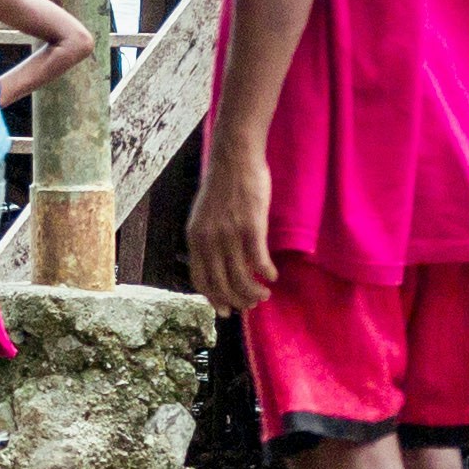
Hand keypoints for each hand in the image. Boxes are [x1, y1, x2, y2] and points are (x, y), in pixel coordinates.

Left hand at [189, 135, 276, 312]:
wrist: (234, 158)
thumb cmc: (223, 185)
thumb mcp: (204, 215)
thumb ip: (207, 239)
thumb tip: (218, 262)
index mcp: (195, 238)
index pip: (201, 280)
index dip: (214, 299)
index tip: (226, 310)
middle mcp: (209, 240)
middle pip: (222, 285)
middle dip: (238, 301)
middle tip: (252, 304)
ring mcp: (230, 235)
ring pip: (241, 278)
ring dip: (254, 293)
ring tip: (265, 294)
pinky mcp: (251, 227)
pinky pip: (259, 262)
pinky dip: (267, 273)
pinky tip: (273, 276)